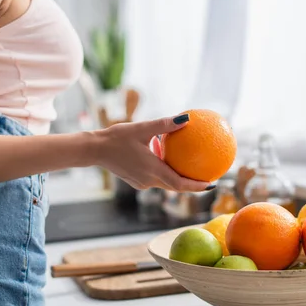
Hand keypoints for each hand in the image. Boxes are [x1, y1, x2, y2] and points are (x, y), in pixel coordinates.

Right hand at [95, 115, 211, 191]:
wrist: (94, 149)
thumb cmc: (116, 137)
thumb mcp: (142, 127)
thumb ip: (165, 125)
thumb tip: (186, 118)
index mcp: (152, 170)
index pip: (179, 184)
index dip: (196, 187)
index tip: (211, 184)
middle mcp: (148, 180)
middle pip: (175, 186)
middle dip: (191, 184)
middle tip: (207, 177)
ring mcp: (141, 182)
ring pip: (164, 182)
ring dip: (177, 176)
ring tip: (190, 167)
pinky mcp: (135, 180)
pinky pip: (154, 178)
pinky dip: (164, 171)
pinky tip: (165, 158)